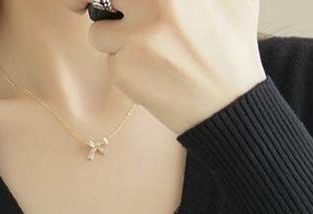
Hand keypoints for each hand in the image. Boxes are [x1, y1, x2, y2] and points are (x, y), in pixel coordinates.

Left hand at [86, 0, 266, 135]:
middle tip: (81, 6)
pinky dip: (126, 68)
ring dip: (115, 40)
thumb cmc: (231, 45)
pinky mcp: (126, 69)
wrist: (230, 105)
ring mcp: (139, 36)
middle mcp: (156, 1)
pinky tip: (155, 74)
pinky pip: (110, 61)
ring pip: (99, 30)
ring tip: (150, 52)